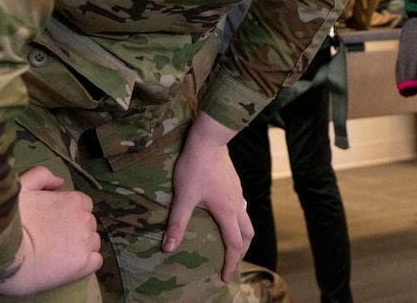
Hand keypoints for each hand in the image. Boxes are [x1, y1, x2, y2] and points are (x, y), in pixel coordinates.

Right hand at [0, 166, 100, 295]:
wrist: (3, 254)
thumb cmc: (10, 221)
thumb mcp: (21, 188)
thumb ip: (41, 176)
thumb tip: (60, 182)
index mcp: (74, 200)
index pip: (83, 206)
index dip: (70, 215)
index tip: (54, 224)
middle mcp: (85, 219)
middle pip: (88, 224)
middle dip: (75, 231)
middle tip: (53, 240)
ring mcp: (86, 242)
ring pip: (92, 242)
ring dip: (80, 247)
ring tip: (58, 254)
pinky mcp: (84, 263)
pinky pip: (95, 261)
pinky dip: (85, 263)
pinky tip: (68, 266)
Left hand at [164, 113, 252, 282]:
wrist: (209, 140)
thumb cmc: (195, 167)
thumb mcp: (183, 197)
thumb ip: (177, 223)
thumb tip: (168, 249)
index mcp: (227, 212)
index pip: (234, 244)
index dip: (231, 263)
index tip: (225, 277)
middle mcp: (237, 204)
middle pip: (248, 234)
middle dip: (241, 252)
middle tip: (231, 264)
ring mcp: (237, 193)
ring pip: (247, 220)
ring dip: (242, 236)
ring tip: (231, 244)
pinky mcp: (234, 184)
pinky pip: (242, 209)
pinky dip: (238, 222)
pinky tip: (225, 218)